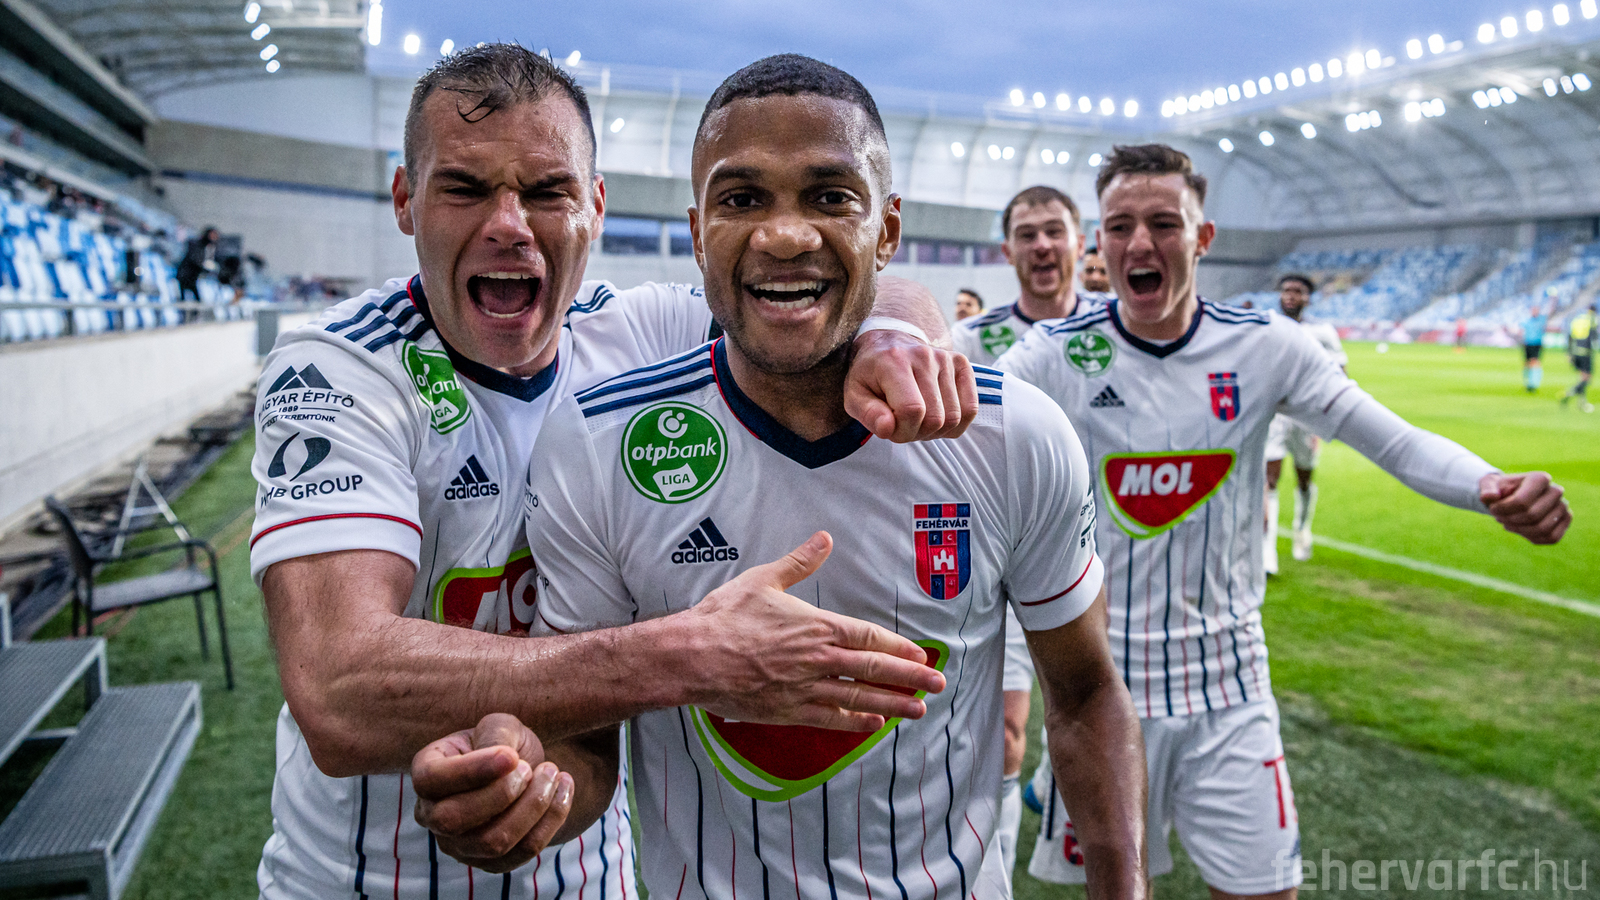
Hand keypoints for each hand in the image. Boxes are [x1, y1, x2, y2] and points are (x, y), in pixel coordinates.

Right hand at [412, 714, 573, 872]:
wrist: (526, 770)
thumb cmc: (504, 744)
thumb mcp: (500, 726)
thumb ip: (496, 736)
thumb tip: (505, 760)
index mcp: (426, 772)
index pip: (431, 780)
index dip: (471, 771)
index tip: (511, 756)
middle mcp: (432, 815)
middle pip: (454, 819)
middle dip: (501, 793)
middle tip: (530, 768)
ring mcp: (459, 844)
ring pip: (493, 842)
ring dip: (533, 806)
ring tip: (552, 774)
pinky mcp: (490, 862)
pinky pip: (523, 852)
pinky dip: (551, 820)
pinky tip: (563, 790)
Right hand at [682, 531, 945, 729]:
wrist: (693, 656)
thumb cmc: (725, 616)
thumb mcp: (764, 579)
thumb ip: (800, 562)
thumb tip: (824, 538)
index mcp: (818, 627)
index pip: (870, 639)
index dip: (898, 648)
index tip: (920, 655)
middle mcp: (818, 660)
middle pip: (874, 671)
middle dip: (910, 678)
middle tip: (937, 685)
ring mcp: (805, 689)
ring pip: (859, 698)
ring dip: (892, 705)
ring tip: (918, 710)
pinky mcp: (788, 711)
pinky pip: (830, 719)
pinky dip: (855, 723)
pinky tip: (873, 725)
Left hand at [846, 329, 978, 442]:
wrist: (887, 343)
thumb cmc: (870, 375)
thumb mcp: (854, 395)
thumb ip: (868, 414)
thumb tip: (888, 428)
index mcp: (893, 361)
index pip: (912, 410)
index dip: (903, 431)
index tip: (890, 428)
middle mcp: (924, 356)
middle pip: (936, 418)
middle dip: (918, 433)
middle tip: (903, 424)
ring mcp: (946, 358)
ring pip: (955, 417)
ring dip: (936, 430)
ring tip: (918, 419)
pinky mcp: (961, 364)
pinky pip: (971, 408)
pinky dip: (956, 423)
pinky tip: (938, 415)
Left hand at [1479, 471, 1569, 543]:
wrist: (1510, 496)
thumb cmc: (1500, 490)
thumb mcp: (1488, 485)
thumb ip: (1486, 489)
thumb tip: (1489, 497)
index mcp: (1539, 478)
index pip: (1521, 502)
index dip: (1503, 509)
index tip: (1493, 508)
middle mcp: (1555, 491)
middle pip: (1532, 516)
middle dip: (1510, 520)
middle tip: (1500, 517)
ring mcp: (1562, 506)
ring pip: (1543, 528)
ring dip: (1520, 530)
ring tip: (1509, 523)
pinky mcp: (1565, 520)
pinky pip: (1552, 537)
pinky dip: (1533, 537)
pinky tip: (1521, 530)